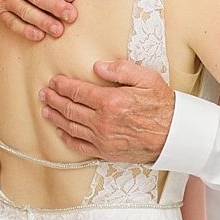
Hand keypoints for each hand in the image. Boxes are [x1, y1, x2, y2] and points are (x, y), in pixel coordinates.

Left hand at [40, 60, 174, 162]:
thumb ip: (121, 69)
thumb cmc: (162, 105)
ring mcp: (102, 139)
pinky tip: (60, 132)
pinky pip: (79, 146)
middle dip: (54, 100)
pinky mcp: (105, 152)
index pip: (77, 91)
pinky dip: (66, 138)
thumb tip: (98, 67)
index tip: (54, 81)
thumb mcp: (146, 78)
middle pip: (69, 109)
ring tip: (46, 110)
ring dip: (55, 117)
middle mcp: (102, 121)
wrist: (174, 135)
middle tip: (44, 93)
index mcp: (110, 101)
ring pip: (70, 127)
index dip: (62, 86)